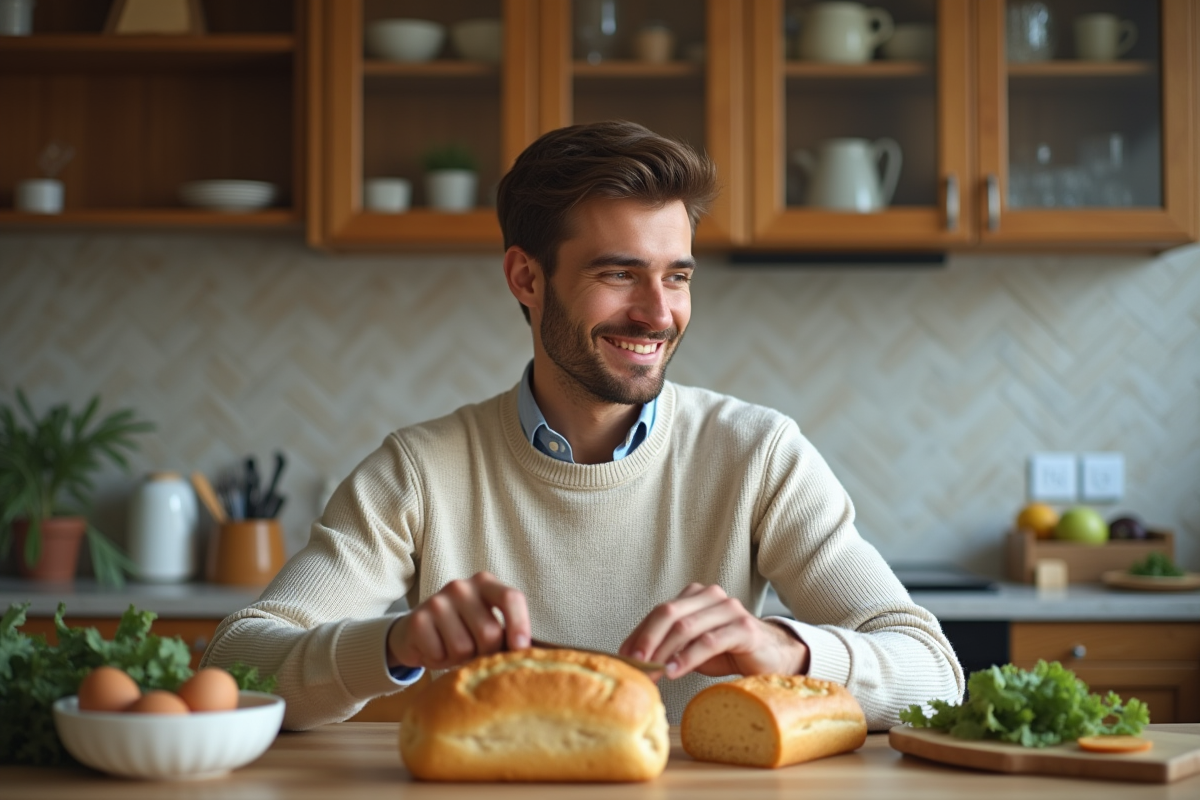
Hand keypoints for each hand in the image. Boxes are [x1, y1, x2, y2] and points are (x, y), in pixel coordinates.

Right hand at [386, 571, 529, 670]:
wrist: (416, 632)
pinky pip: (439, 654)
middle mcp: (461, 587)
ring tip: (451, 649)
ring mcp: (438, 601)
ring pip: (463, 648)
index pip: (510, 598)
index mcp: (486, 583)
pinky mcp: (417, 619)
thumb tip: (529, 654)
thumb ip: (506, 633)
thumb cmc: (462, 631)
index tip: (521, 649)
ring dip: (460, 659)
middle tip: (474, 652)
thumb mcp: (487, 624)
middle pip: (489, 633)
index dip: (520, 624)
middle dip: (485, 653)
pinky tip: (435, 649)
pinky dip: (439, 661)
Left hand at [619, 584, 809, 679]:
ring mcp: (730, 610)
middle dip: (646, 640)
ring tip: (651, 672)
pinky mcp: (744, 629)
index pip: (659, 612)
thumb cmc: (729, 651)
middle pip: (668, 613)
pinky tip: (675, 672)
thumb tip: (631, 658)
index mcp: (695, 595)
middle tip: (633, 664)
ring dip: (664, 652)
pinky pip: (709, 641)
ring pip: (686, 627)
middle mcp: (711, 596)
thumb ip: (668, 645)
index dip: (638, 635)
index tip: (622, 658)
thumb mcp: (693, 647)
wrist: (773, 657)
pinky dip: (687, 657)